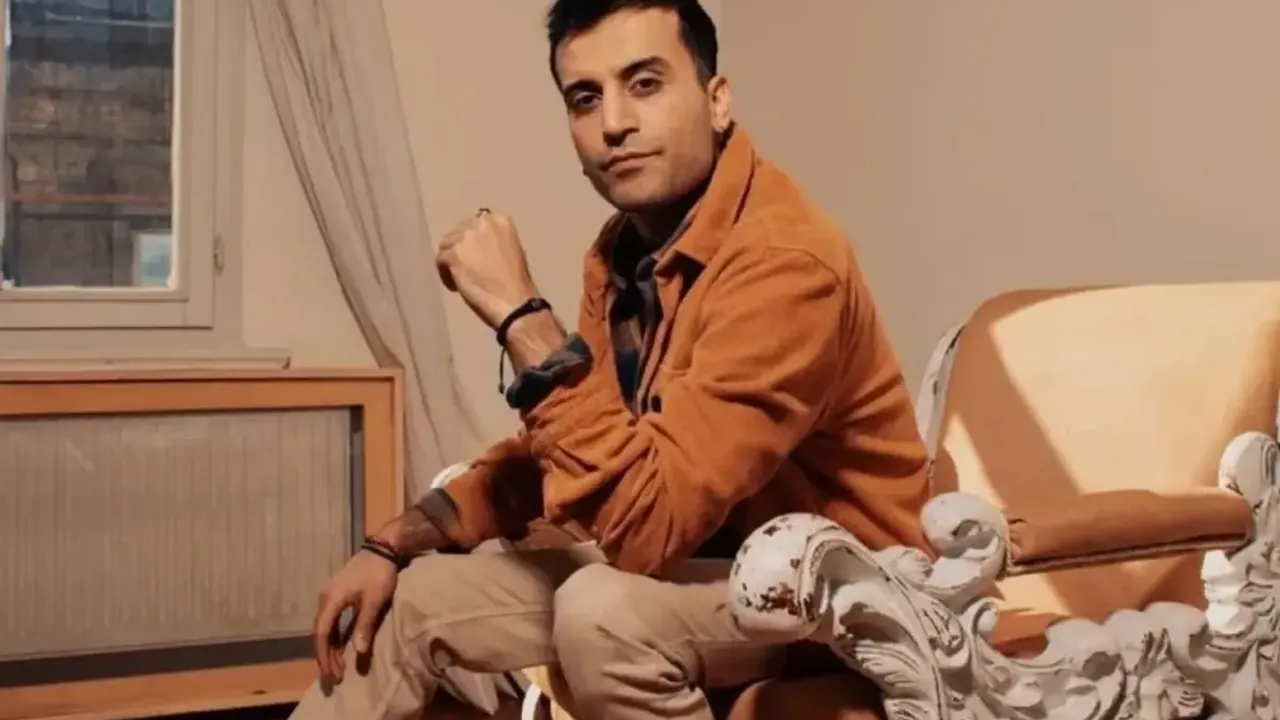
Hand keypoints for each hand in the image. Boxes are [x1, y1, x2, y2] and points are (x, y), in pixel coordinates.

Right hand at [311, 551, 397, 682]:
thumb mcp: (374, 601)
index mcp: (331, 599)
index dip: (325, 655)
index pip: (322, 633)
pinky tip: (340, 647)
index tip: (332, 672)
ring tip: (338, 666)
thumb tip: (358, 652)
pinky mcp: (337, 594)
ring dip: (330, 647)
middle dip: (326, 655)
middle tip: (336, 676)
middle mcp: (325, 598)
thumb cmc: (379, 574)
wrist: (383, 549)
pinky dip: (334, 636)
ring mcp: (329, 595)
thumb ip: (364, 626)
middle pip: (320, 632)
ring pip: (324, 627)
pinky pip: (330, 620)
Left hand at [436, 210, 538, 327]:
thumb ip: (492, 243)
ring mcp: (465, 236)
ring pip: (446, 245)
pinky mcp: (452, 253)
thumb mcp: (510, 252)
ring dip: (451, 261)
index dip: (472, 242)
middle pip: (459, 232)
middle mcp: (482, 222)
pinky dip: (445, 275)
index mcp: (500, 220)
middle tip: (465, 267)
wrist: (514, 301)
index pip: (476, 224)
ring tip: (460, 278)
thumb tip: (476, 248)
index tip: (476, 257)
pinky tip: (456, 287)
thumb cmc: (517, 283)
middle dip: (460, 249)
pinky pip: (440, 260)